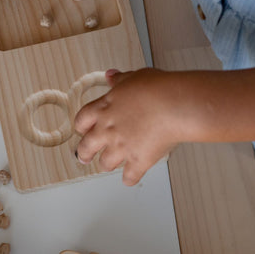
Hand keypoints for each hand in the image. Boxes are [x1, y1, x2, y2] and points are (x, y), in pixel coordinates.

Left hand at [74, 68, 184, 185]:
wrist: (173, 105)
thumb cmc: (156, 89)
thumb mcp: (134, 77)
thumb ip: (119, 80)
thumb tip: (110, 75)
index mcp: (103, 108)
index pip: (82, 120)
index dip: (81, 126)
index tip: (82, 129)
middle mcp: (107, 130)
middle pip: (86, 146)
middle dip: (84, 153)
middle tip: (83, 157)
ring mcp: (121, 147)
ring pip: (105, 163)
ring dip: (106, 165)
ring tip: (107, 165)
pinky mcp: (138, 161)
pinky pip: (129, 176)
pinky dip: (129, 179)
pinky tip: (129, 179)